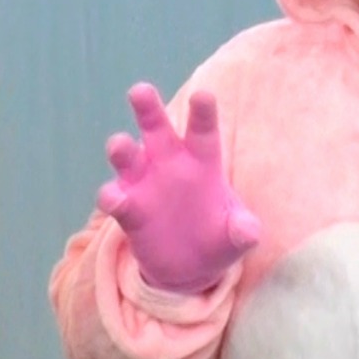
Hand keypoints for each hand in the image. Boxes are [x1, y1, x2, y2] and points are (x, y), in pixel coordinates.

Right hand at [98, 83, 261, 293]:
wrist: (189, 268)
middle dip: (148, 108)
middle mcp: (168, 163)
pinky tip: (115, 200)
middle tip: (140, 90)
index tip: (202, 96)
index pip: (202, 131)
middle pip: (156, 128)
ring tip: (119, 146)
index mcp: (201, 161)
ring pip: (127, 157)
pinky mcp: (128, 209)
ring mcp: (144, 184)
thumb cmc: (217, 237)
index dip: (203, 113)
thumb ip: (242, 230)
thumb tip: (247, 231)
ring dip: (121, 149)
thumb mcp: (235, 237)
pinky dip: (111, 197)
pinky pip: (115, 197)